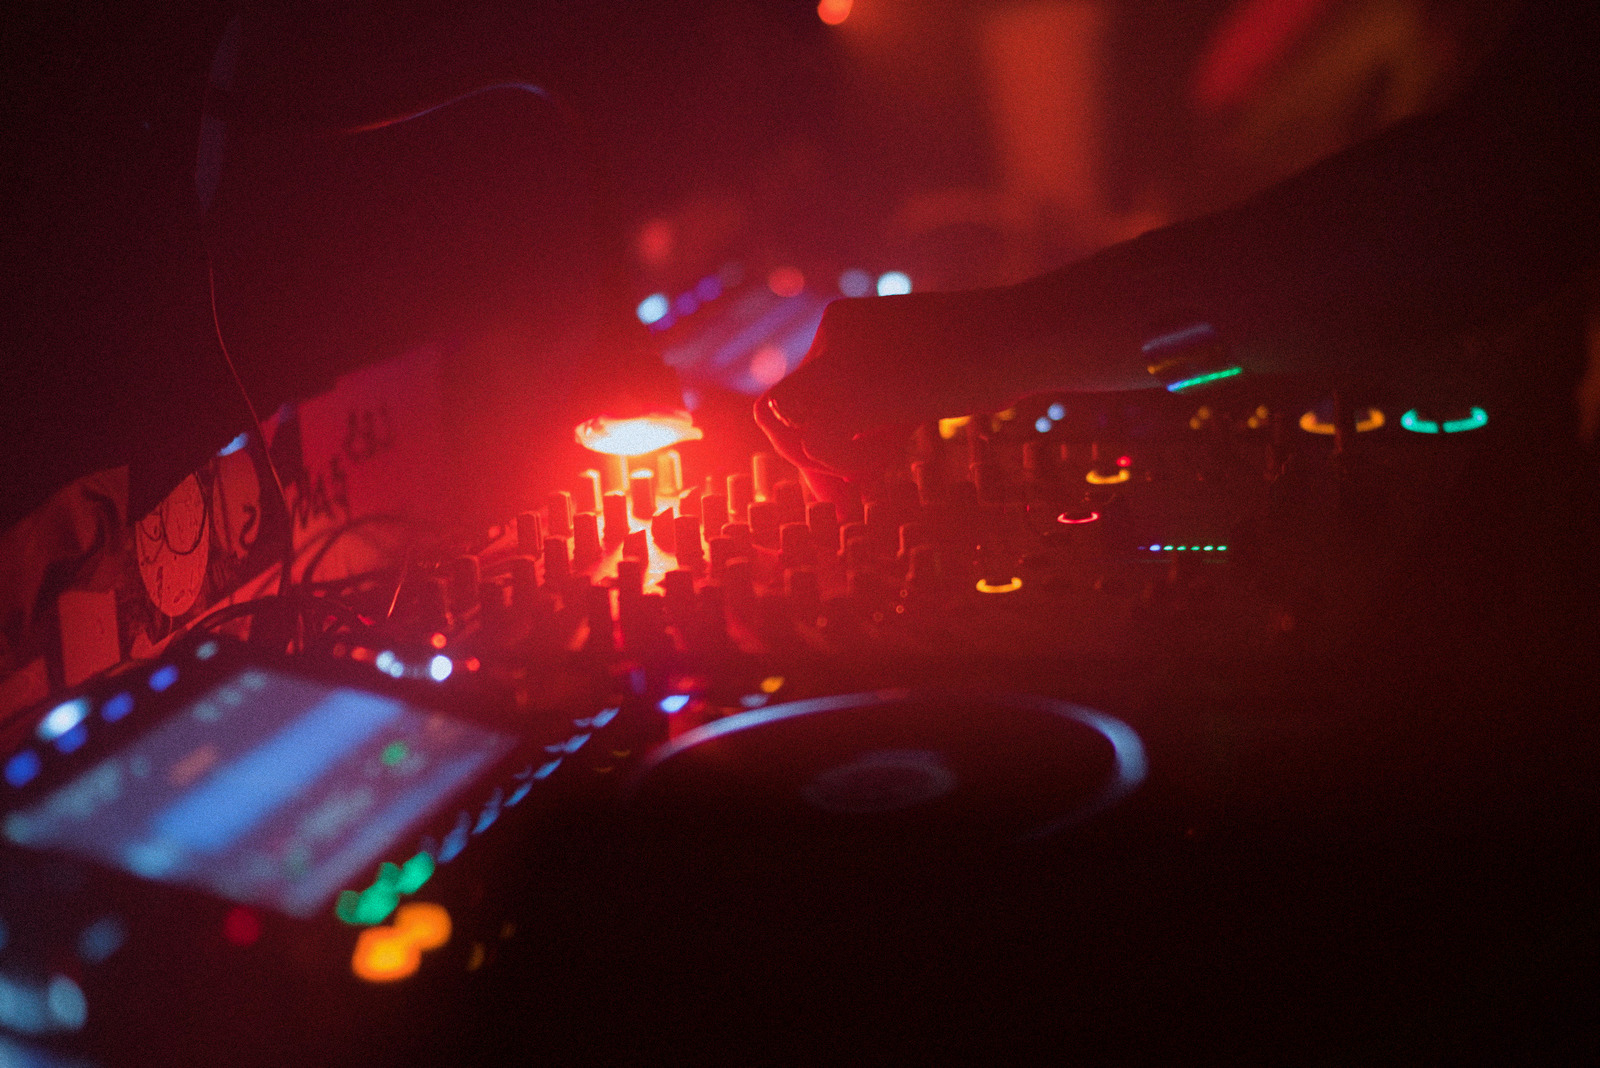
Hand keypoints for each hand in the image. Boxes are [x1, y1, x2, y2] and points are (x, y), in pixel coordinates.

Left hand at [755, 287, 1033, 497]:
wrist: (1022, 334)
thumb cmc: (983, 363)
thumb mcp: (913, 393)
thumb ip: (870, 430)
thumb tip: (835, 493)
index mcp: (842, 325)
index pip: (799, 391)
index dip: (814, 437)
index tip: (851, 471)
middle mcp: (829, 334)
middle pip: (779, 412)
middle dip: (811, 460)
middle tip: (853, 487)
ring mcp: (837, 358)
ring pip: (786, 429)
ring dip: (828, 461)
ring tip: (880, 460)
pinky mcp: (854, 388)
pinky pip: (813, 445)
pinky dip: (847, 464)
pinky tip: (889, 455)